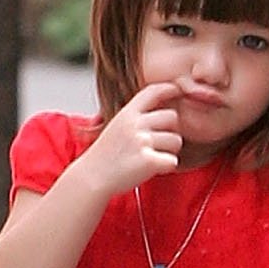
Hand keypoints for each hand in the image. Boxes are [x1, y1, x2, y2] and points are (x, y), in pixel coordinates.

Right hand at [82, 81, 185, 195]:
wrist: (91, 179)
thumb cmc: (105, 156)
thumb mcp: (116, 127)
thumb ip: (136, 117)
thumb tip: (163, 109)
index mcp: (126, 114)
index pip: (152, 92)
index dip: (169, 88)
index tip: (177, 90)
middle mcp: (134, 124)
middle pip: (172, 117)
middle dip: (171, 131)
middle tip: (158, 144)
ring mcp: (141, 142)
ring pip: (176, 140)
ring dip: (170, 151)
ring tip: (153, 158)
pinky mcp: (149, 161)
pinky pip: (173, 161)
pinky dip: (166, 167)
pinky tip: (152, 169)